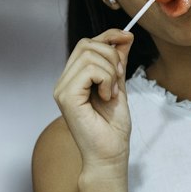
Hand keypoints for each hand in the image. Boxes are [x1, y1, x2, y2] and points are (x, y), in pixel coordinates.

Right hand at [53, 31, 134, 170]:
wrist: (109, 155)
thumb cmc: (112, 129)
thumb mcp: (119, 86)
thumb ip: (118, 63)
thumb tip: (125, 36)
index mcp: (74, 78)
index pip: (87, 43)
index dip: (108, 36)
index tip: (128, 38)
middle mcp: (64, 81)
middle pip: (87, 44)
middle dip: (112, 56)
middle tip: (119, 80)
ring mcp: (62, 88)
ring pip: (90, 54)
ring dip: (111, 71)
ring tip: (112, 92)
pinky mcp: (66, 96)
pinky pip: (91, 70)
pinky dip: (106, 80)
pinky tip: (107, 96)